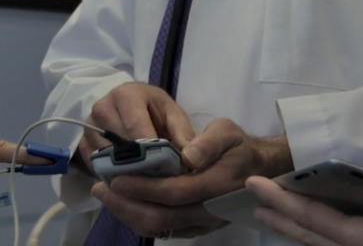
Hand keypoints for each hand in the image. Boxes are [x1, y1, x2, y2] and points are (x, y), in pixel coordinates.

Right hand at [78, 83, 195, 170]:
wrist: (128, 106)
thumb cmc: (153, 109)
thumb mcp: (172, 114)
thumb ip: (183, 133)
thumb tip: (188, 159)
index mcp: (125, 95)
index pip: (135, 126)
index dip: (150, 150)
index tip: (166, 167)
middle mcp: (102, 108)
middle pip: (119, 145)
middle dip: (140, 164)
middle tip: (158, 179)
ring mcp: (88, 127)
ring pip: (106, 159)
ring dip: (126, 172)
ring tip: (146, 181)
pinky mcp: (82, 144)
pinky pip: (96, 167)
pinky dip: (113, 176)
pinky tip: (129, 180)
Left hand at [92, 118, 292, 238]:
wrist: (260, 170)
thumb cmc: (239, 147)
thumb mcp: (229, 132)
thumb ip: (209, 142)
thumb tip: (187, 155)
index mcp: (216, 185)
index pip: (175, 192)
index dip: (144, 188)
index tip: (118, 178)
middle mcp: (209, 211)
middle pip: (162, 217)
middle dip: (127, 205)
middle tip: (102, 188)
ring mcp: (202, 224)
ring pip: (160, 229)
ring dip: (129, 215)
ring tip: (106, 196)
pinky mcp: (196, 228)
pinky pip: (165, 231)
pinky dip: (140, 220)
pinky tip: (125, 205)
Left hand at [247, 139, 362, 245]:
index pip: (319, 221)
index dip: (286, 203)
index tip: (255, 187)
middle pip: (316, 236)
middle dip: (284, 218)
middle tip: (252, 202)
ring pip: (329, 245)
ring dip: (301, 230)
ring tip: (277, 217)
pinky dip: (326, 238)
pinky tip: (328, 233)